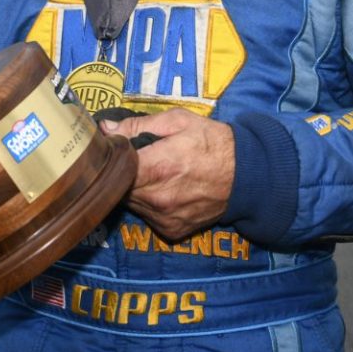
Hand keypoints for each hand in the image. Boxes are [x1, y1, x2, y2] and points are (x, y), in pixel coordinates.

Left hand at [101, 108, 234, 241]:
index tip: (114, 150)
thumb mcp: (177, 121)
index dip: (110, 159)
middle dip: (123, 174)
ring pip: (131, 204)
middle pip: (118, 188)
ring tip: (157, 174)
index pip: (112, 169)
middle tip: (140, 160)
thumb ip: (136, 125)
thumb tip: (105, 129)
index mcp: (156, 168)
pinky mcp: (171, 230)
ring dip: (136, 190)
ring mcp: (164, 218)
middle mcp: (157, 198)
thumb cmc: (212, 142)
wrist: (247, 175)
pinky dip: (150, 204)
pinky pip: (147, 216)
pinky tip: (167, 191)